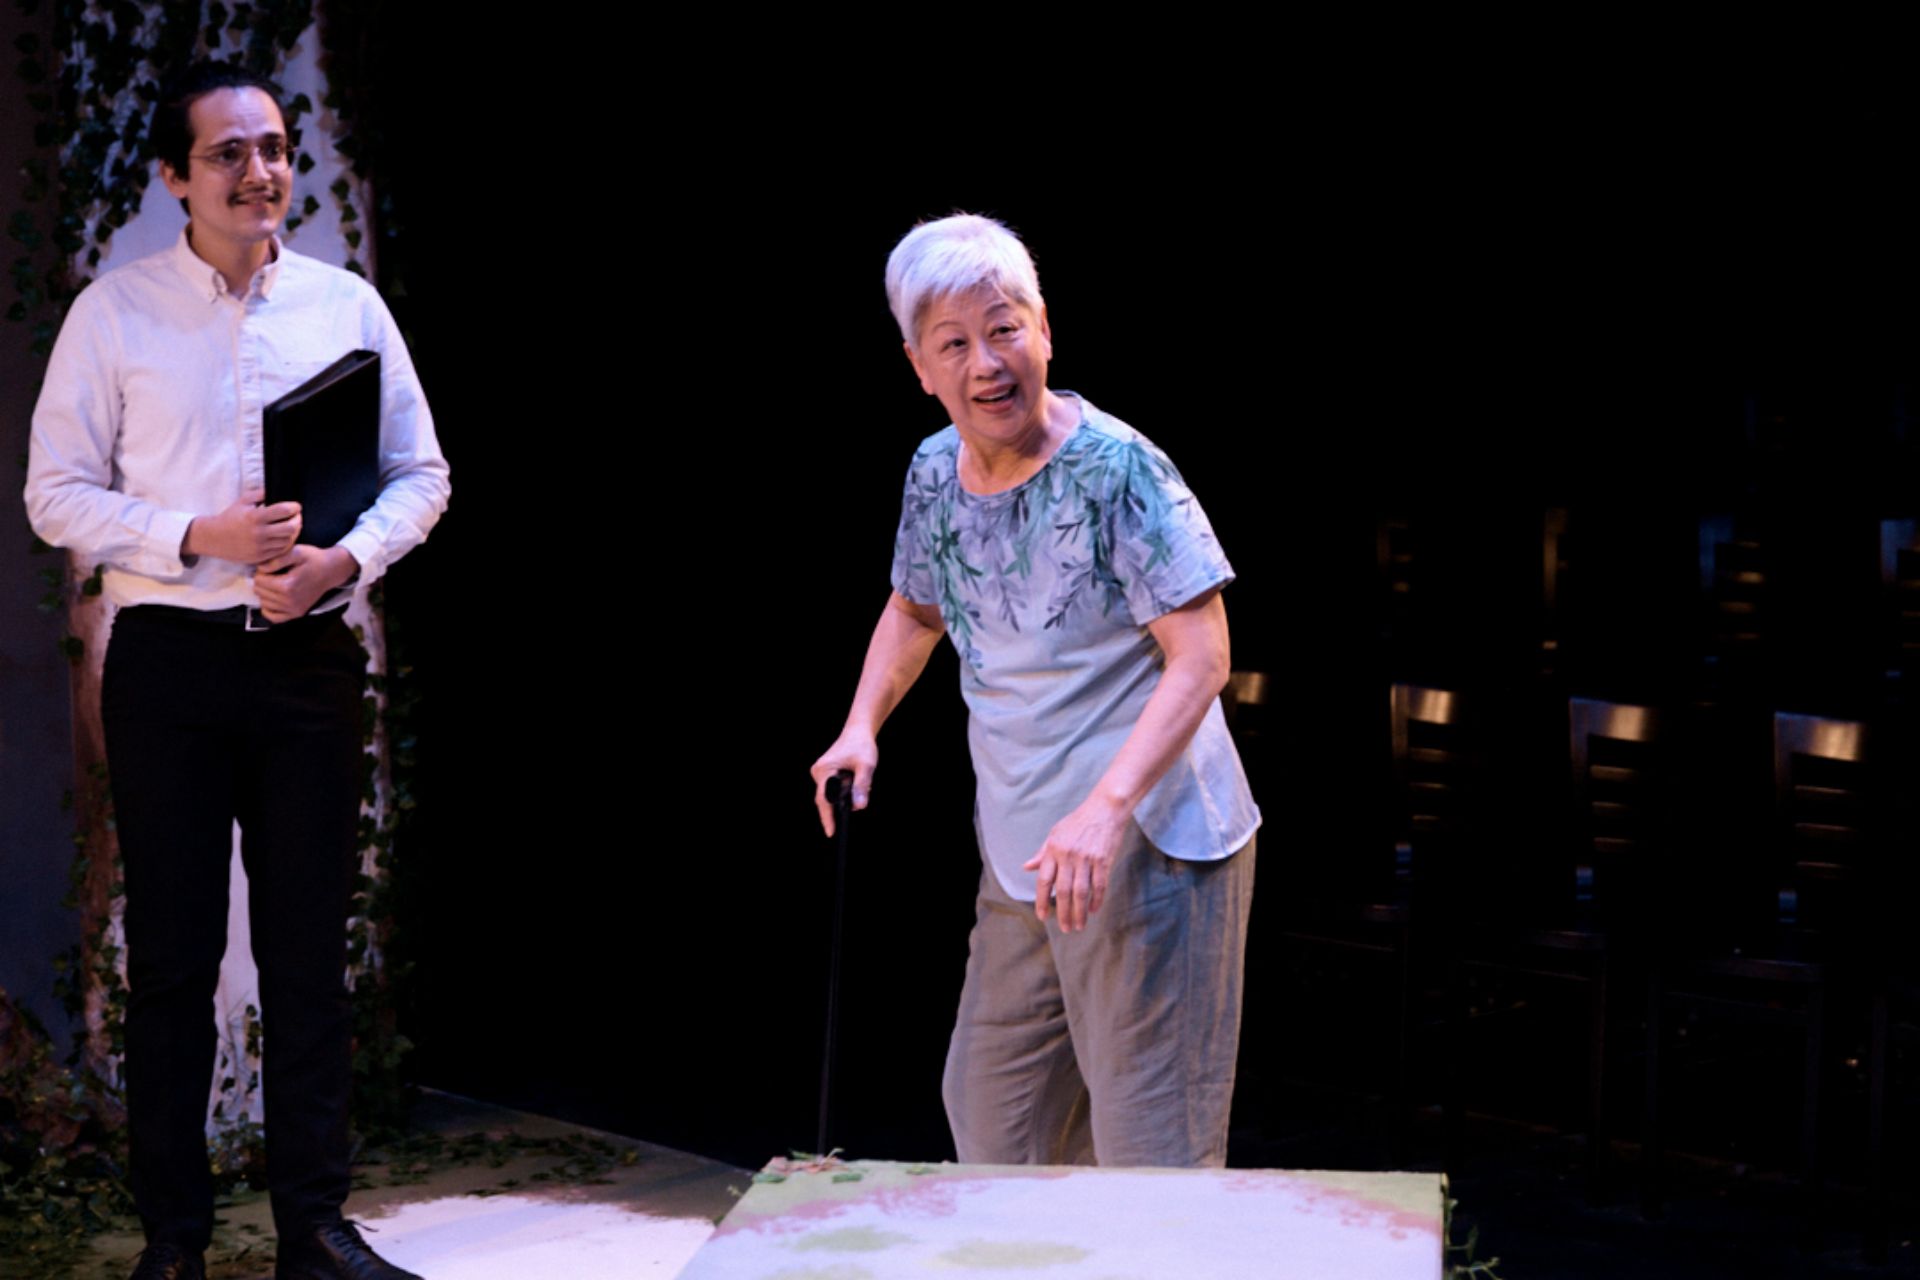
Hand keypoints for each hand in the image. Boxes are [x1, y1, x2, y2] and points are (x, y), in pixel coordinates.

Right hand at [182, 489, 301, 564]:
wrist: (214, 538)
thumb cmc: (230, 517)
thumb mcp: (243, 501)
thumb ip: (261, 493)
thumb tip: (278, 489)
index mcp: (255, 517)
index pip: (284, 511)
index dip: (294, 507)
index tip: (296, 506)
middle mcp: (259, 533)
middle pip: (291, 528)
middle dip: (298, 520)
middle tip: (297, 517)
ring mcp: (260, 547)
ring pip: (288, 540)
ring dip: (293, 533)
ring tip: (291, 526)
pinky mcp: (260, 557)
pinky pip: (281, 551)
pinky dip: (286, 543)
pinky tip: (284, 537)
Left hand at [253, 544, 356, 622]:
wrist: (331, 570)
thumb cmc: (313, 559)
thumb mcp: (296, 552)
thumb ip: (277, 559)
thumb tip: (260, 568)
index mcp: (288, 586)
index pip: (259, 581)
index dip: (261, 571)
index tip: (272, 567)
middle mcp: (290, 601)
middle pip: (260, 592)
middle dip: (263, 582)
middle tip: (273, 574)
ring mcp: (294, 609)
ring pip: (264, 603)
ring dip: (266, 593)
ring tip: (275, 584)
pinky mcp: (297, 613)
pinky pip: (273, 617)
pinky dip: (269, 609)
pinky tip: (273, 599)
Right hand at [810, 728, 876, 837]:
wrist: (858, 731)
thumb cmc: (862, 745)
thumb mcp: (866, 766)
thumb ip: (862, 786)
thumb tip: (859, 806)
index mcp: (825, 770)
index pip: (824, 799)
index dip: (828, 817)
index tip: (832, 831)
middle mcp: (818, 772)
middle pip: (825, 799)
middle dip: (841, 805)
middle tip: (857, 803)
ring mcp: (820, 773)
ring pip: (830, 794)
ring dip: (844, 796)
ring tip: (861, 781)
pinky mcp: (825, 773)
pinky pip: (832, 789)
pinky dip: (843, 790)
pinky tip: (855, 780)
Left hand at [1023, 796, 1130, 932]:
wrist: (1105, 808)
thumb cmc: (1078, 821)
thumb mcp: (1055, 833)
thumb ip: (1042, 853)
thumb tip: (1027, 867)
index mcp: (1054, 850)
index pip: (1044, 880)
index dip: (1041, 900)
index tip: (1042, 916)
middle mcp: (1068, 856)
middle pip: (1062, 891)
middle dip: (1062, 913)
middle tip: (1065, 928)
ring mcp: (1087, 858)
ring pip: (1081, 892)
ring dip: (1080, 912)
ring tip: (1079, 925)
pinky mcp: (1103, 860)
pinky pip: (1099, 885)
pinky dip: (1097, 900)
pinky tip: (1094, 910)